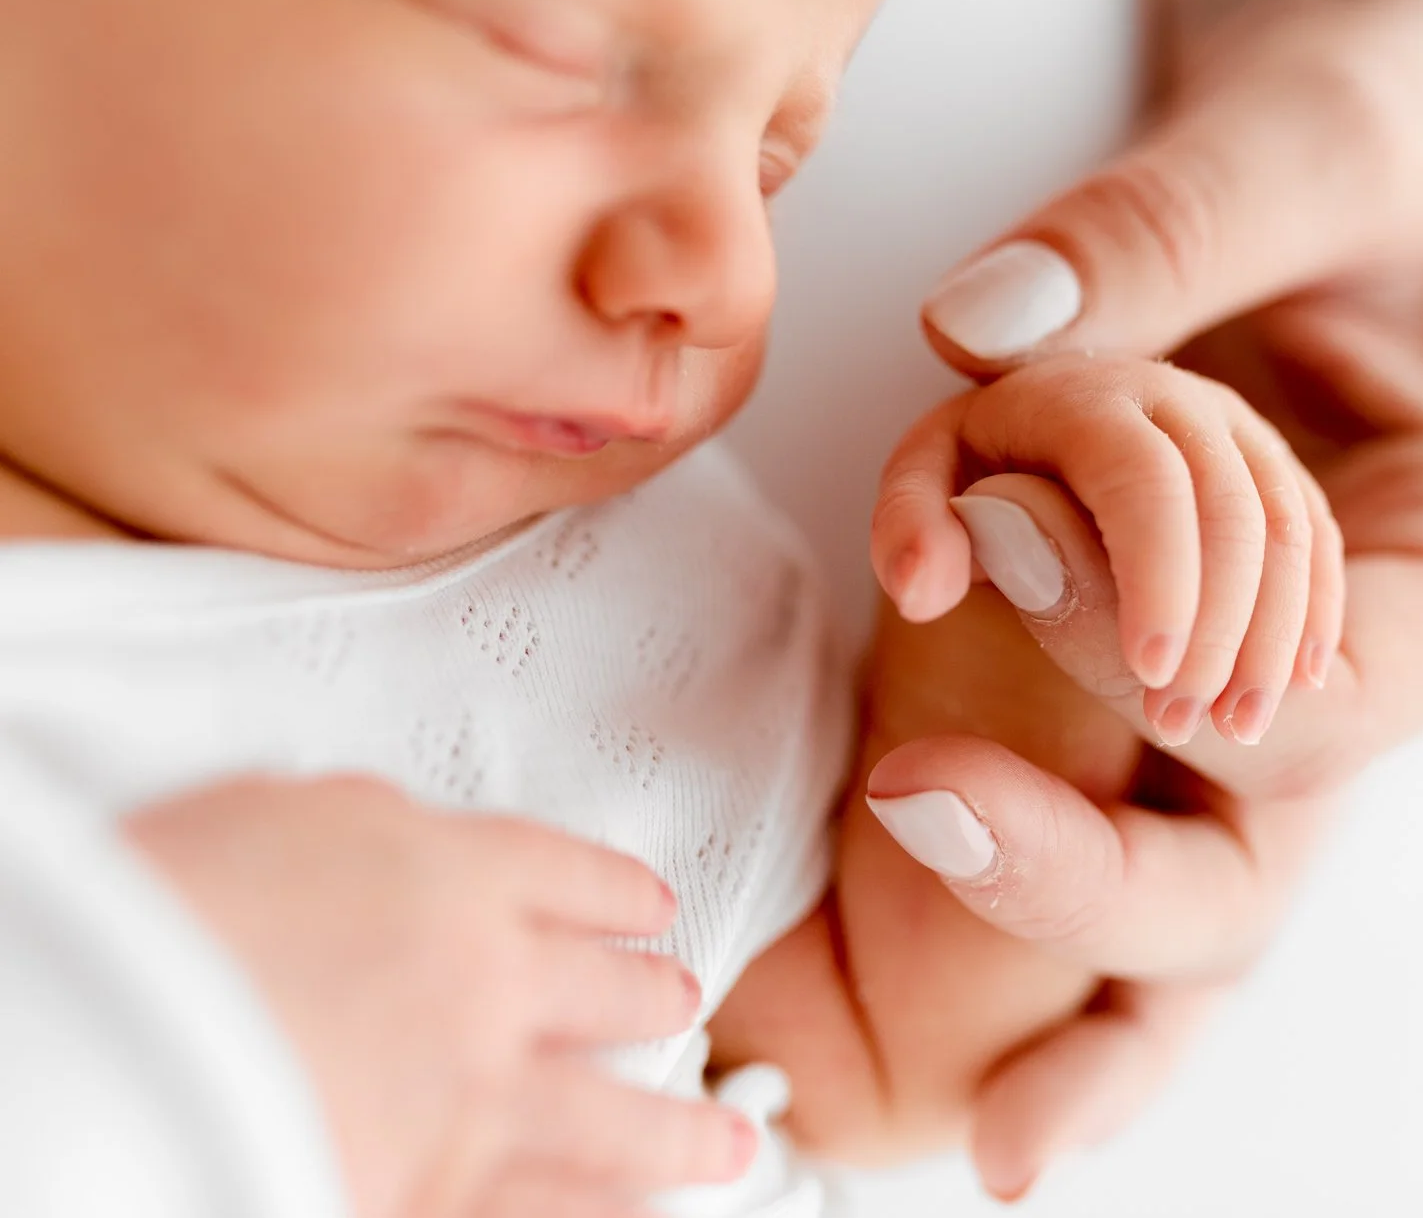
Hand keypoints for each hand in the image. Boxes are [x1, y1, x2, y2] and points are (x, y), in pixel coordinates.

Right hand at [127, 776, 755, 1217]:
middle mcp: (491, 985)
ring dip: (682, 1136)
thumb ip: (355, 825)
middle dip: (657, 997)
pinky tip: (636, 1216)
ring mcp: (475, 1103)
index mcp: (453, 875)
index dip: (617, 892)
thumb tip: (389, 829)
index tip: (651, 904)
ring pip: (617, 1125)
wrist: (119, 1043)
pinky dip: (602, 1216)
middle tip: (684, 1000)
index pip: (570, 875)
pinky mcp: (440, 1196)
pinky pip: (547, 1212)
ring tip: (730, 1143)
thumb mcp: (268, 817)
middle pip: (612, 992)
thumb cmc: (160, 914)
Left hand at [896, 0, 1422, 1192]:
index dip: (1155, 651)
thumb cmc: (1392, 126)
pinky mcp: (1173, 660)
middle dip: (1099, 892)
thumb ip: (1166, 230)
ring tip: (979, 1149)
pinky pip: (1117, 804)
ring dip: (1081, 1000)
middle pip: (1263, 850)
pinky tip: (949, 1032)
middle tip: (919, 829)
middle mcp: (1377, 658)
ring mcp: (1275, 678)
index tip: (996, 545)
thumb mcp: (1313, 131)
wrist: (1375, 125)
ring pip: (1197, 886)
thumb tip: (981, 336)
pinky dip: (1046, 905)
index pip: (1324, 690)